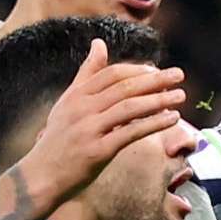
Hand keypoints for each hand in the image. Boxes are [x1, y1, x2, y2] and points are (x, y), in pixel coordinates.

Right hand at [14, 42, 193, 214]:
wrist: (40, 176)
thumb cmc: (57, 140)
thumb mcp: (67, 103)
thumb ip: (86, 74)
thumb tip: (99, 43)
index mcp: (76, 95)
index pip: (112, 74)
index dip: (137, 70)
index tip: (157, 70)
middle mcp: (82, 108)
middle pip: (125, 87)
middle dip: (155, 80)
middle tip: (179, 75)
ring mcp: (89, 129)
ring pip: (130, 107)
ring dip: (159, 100)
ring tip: (180, 96)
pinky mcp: (98, 151)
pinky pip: (131, 132)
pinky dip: (154, 123)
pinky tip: (171, 119)